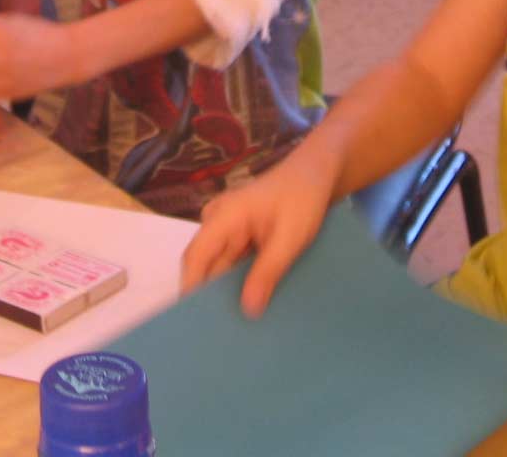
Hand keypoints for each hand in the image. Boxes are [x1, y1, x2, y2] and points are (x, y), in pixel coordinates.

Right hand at [179, 148, 335, 317]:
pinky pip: (232, 262)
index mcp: (223, 216)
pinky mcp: (239, 235)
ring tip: (237, 324)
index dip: (191, 289)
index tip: (194, 322)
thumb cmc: (303, 198)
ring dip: (228, 290)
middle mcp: (217, 222)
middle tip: (223, 334)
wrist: (316, 173)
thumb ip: (268, 272)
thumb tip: (248, 310)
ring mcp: (227, 228)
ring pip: (220, 267)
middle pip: (206, 265)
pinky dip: (240, 280)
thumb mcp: (289, 238)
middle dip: (212, 296)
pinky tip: (251, 302)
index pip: (195, 257)